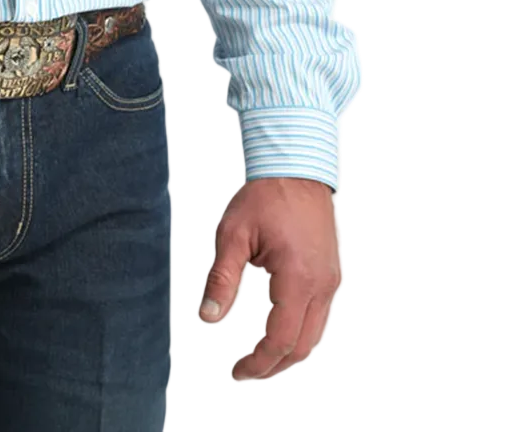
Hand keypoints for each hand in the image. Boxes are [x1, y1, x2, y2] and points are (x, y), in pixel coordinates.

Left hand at [196, 176, 343, 382]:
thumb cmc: (263, 197)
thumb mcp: (232, 234)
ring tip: (260, 359)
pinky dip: (301, 334)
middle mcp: (323, 287)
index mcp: (297, 279)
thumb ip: (221, 280)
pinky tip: (280, 332)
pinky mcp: (334, 275)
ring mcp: (333, 282)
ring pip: (316, 336)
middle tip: (244, 372)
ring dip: (289, 354)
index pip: (279, 340)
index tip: (235, 373)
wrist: (297, 168)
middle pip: (303, 347)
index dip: (257, 362)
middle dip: (273, 366)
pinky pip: (322, 318)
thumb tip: (207, 319)